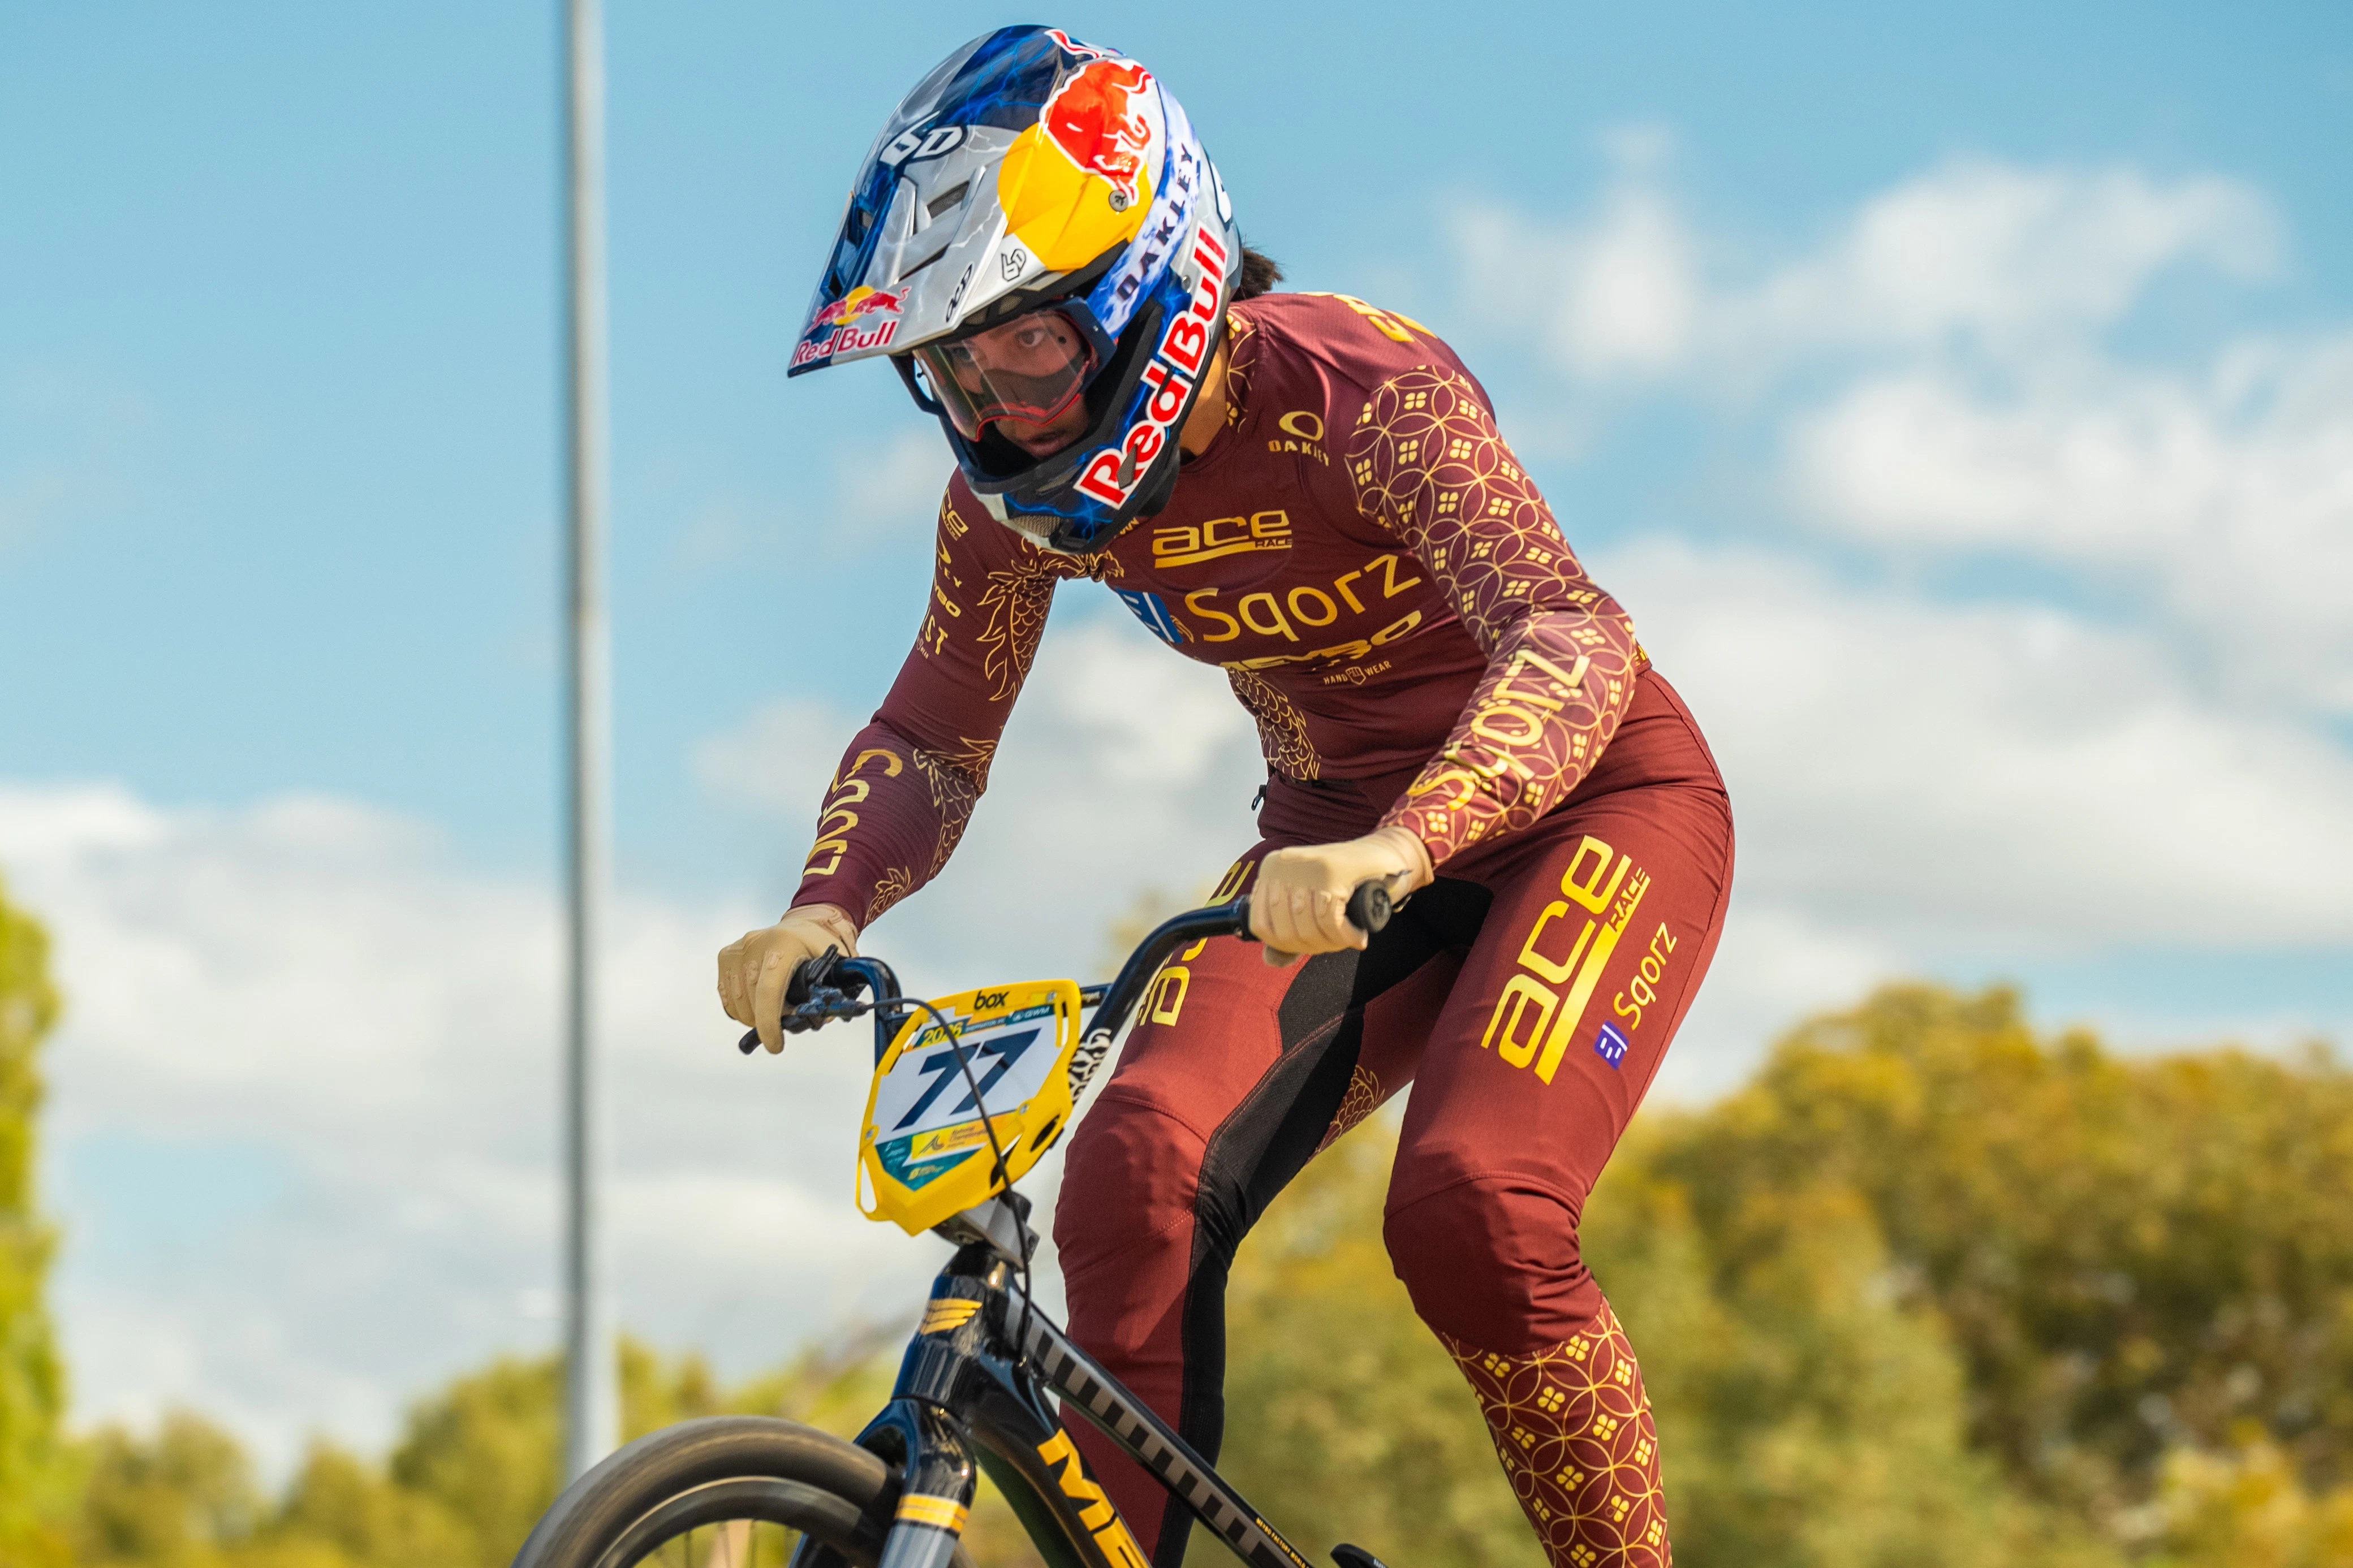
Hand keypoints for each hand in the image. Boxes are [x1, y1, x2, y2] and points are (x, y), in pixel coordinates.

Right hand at [718, 904, 859, 1053]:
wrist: (803, 924)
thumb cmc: (819, 947)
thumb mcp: (835, 963)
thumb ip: (832, 990)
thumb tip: (822, 1019)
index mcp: (784, 944)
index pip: (769, 990)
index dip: (770, 1023)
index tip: (775, 1046)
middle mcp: (755, 944)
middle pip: (752, 1000)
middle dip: (767, 1022)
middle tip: (783, 1028)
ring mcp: (738, 950)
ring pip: (737, 1002)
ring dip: (753, 1018)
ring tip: (773, 1015)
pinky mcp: (726, 956)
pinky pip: (727, 996)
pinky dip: (741, 1010)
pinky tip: (757, 1008)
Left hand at [1249, 825, 1432, 966]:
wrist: (1387, 853)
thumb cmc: (1347, 881)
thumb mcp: (1311, 905)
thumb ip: (1288, 932)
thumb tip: (1271, 960)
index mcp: (1270, 868)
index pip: (1261, 925)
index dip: (1288, 945)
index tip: (1313, 944)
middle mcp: (1282, 863)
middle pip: (1285, 930)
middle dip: (1314, 946)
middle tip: (1335, 941)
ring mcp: (1305, 865)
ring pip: (1307, 927)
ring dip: (1332, 943)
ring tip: (1347, 937)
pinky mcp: (1331, 871)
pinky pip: (1330, 921)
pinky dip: (1346, 936)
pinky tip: (1357, 935)